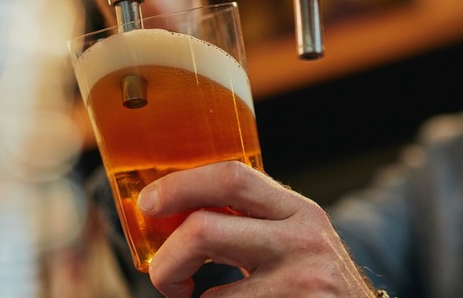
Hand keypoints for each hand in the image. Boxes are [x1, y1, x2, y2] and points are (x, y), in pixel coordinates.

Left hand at [137, 161, 377, 296]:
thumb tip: (172, 211)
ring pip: (211, 295)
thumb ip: (248, 220)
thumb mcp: (292, 236)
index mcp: (296, 209)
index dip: (179, 186)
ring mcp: (300, 282)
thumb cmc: (314, 278)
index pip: (231, 176)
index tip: (148, 204)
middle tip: (163, 276)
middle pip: (204, 230)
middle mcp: (302, 239)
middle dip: (167, 258)